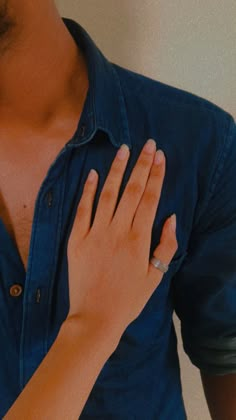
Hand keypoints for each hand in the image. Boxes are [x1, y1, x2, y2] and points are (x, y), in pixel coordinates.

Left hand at [66, 139, 177, 336]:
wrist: (95, 318)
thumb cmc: (129, 300)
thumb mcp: (156, 277)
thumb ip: (166, 246)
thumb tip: (170, 217)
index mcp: (138, 239)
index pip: (150, 199)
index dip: (156, 175)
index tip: (160, 156)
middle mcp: (117, 231)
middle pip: (132, 191)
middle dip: (141, 165)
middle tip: (147, 144)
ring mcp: (95, 233)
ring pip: (108, 195)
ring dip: (116, 170)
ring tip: (123, 150)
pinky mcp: (77, 239)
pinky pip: (83, 210)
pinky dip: (87, 190)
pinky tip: (93, 174)